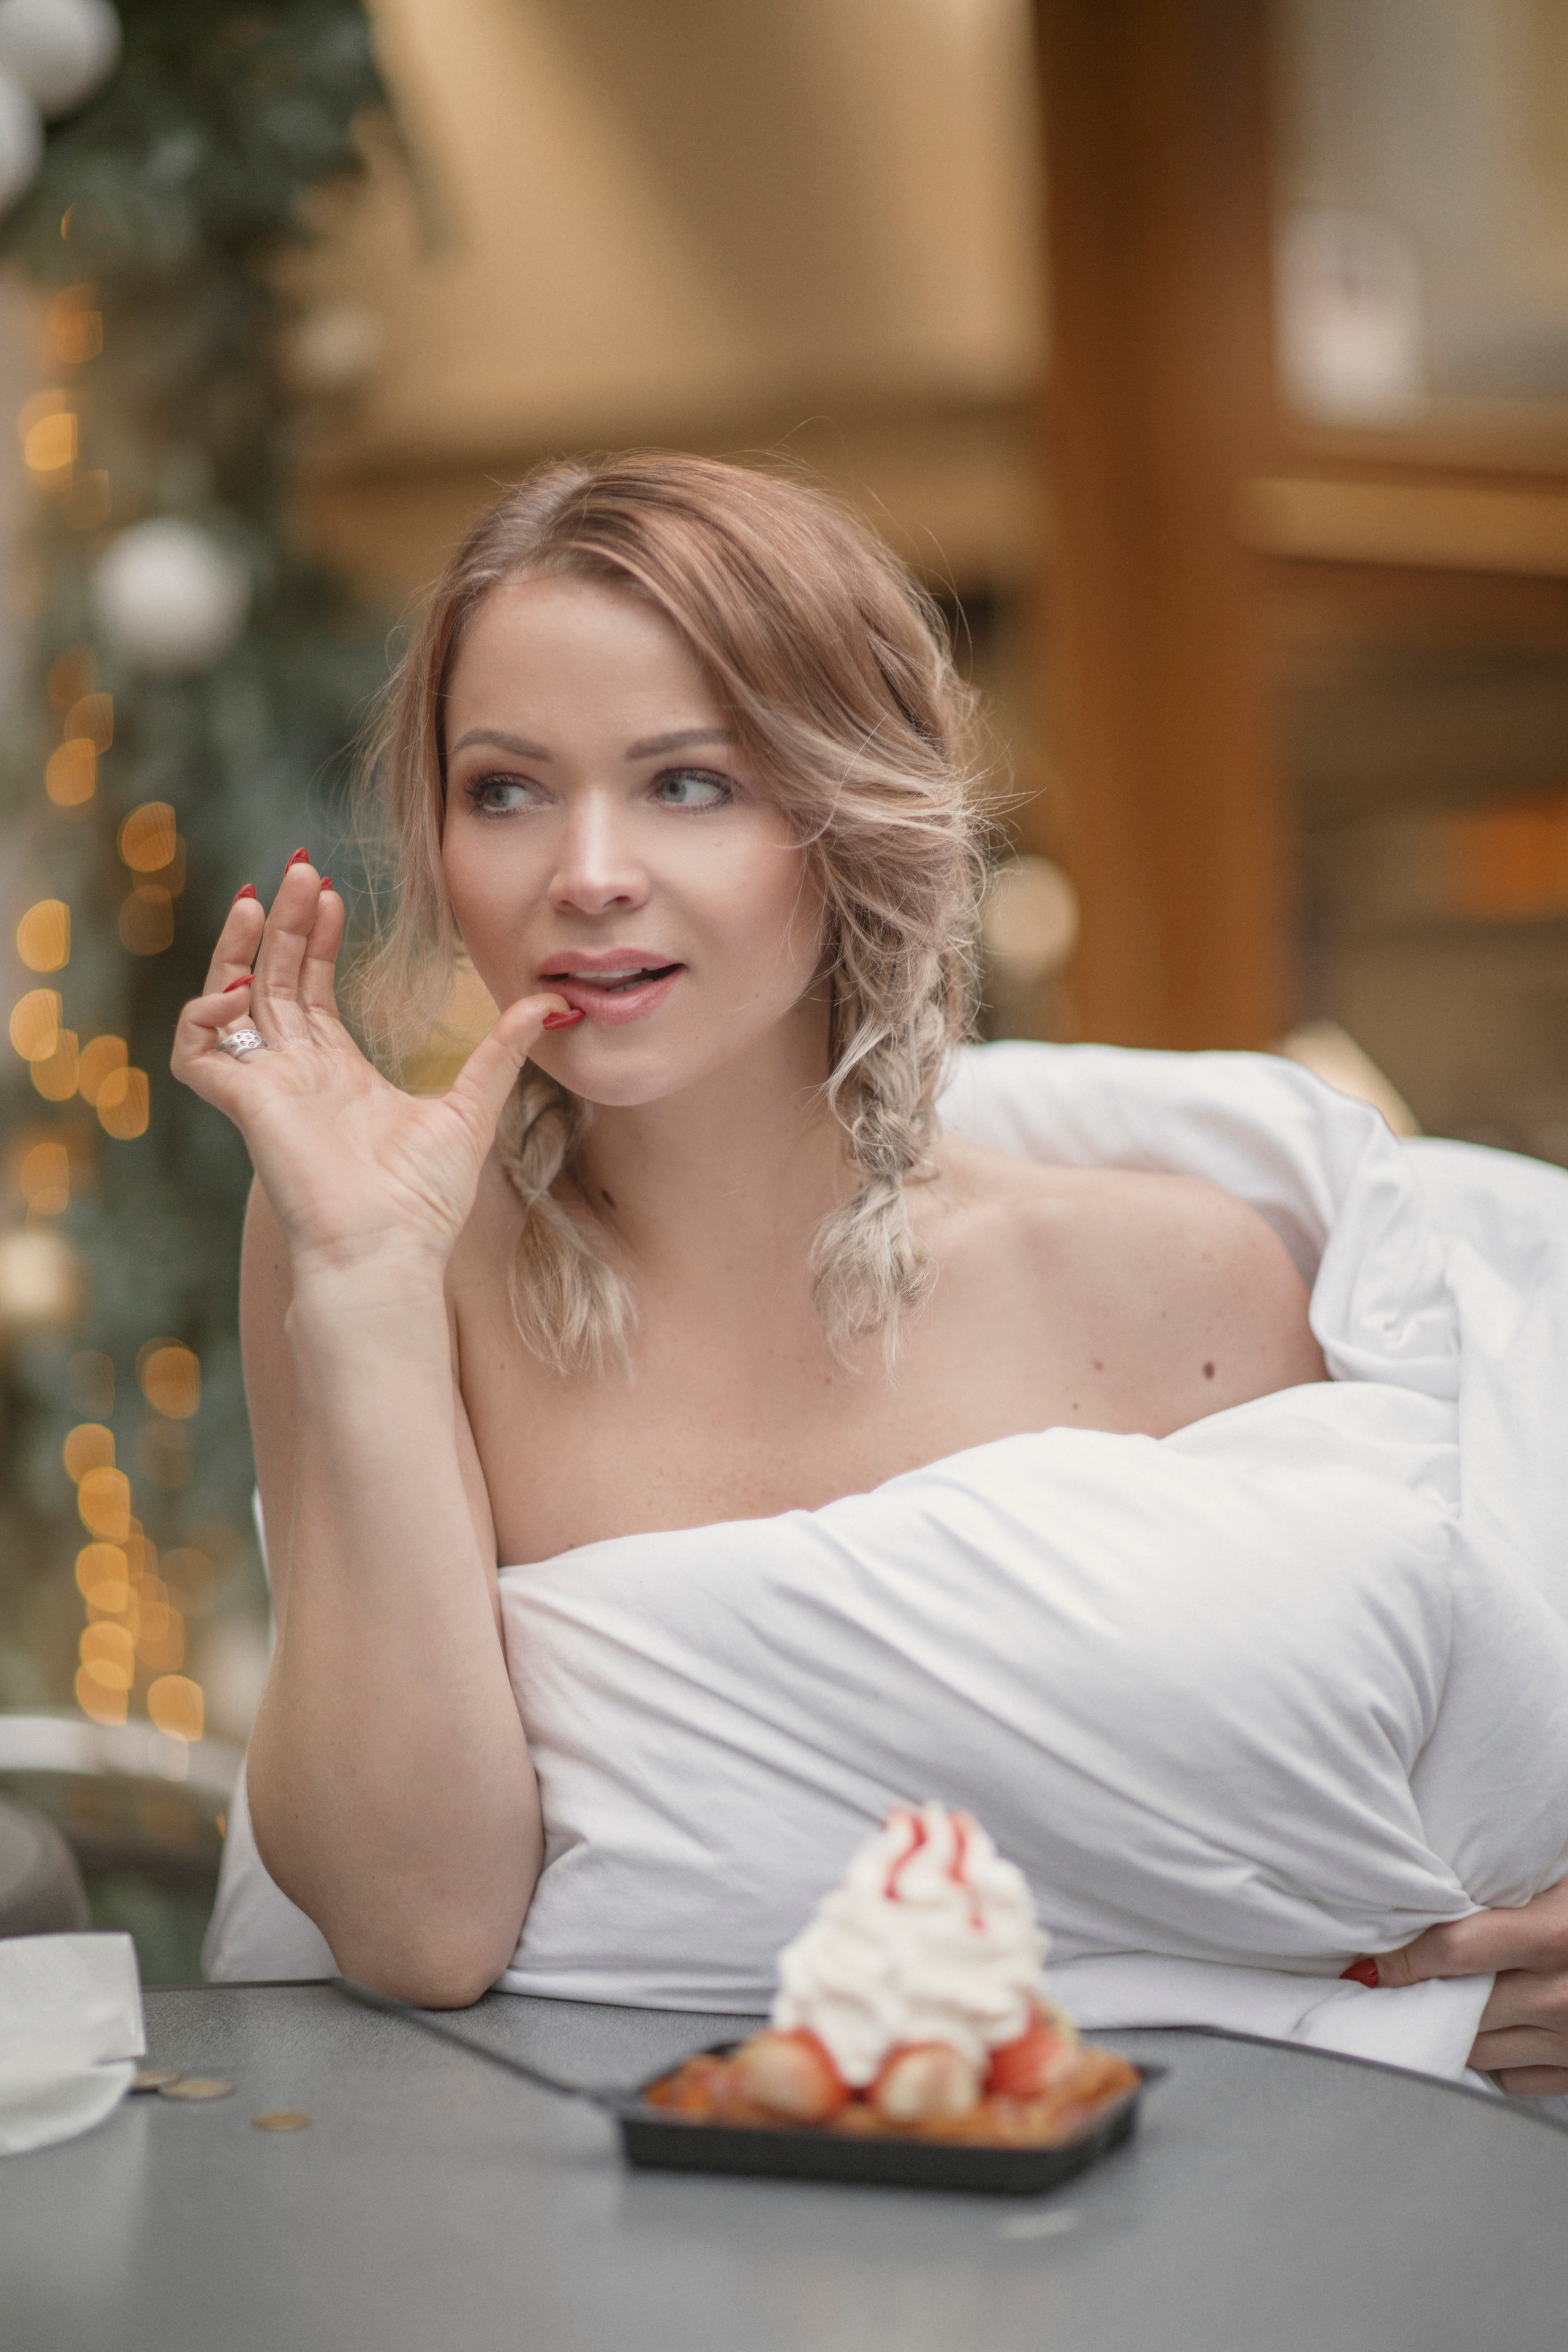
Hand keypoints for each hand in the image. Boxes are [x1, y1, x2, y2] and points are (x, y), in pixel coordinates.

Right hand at [172, 857, 568, 1285]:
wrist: (390, 1252)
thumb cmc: (424, 1202)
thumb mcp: (474, 1108)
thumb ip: (501, 1052)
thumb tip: (551, 1006)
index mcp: (338, 1074)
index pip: (310, 989)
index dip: (313, 938)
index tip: (333, 892)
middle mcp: (295, 1075)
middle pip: (271, 979)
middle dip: (279, 922)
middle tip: (297, 867)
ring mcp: (265, 1088)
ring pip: (227, 1000)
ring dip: (235, 946)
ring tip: (253, 896)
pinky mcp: (242, 1105)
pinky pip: (196, 1049)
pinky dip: (203, 1011)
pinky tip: (238, 986)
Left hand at [1367, 1878, 1567, 2095]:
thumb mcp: (1558, 1878)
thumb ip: (1508, 1883)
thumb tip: (1434, 1884)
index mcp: (1557, 1933)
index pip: (1451, 1950)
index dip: (1399, 1957)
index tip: (1365, 1962)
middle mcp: (1565, 1993)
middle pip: (1459, 2007)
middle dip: (1417, 1998)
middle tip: (1377, 1988)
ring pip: (1479, 2047)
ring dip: (1449, 2029)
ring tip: (1424, 2007)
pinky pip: (1514, 2077)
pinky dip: (1492, 2057)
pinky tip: (1487, 2030)